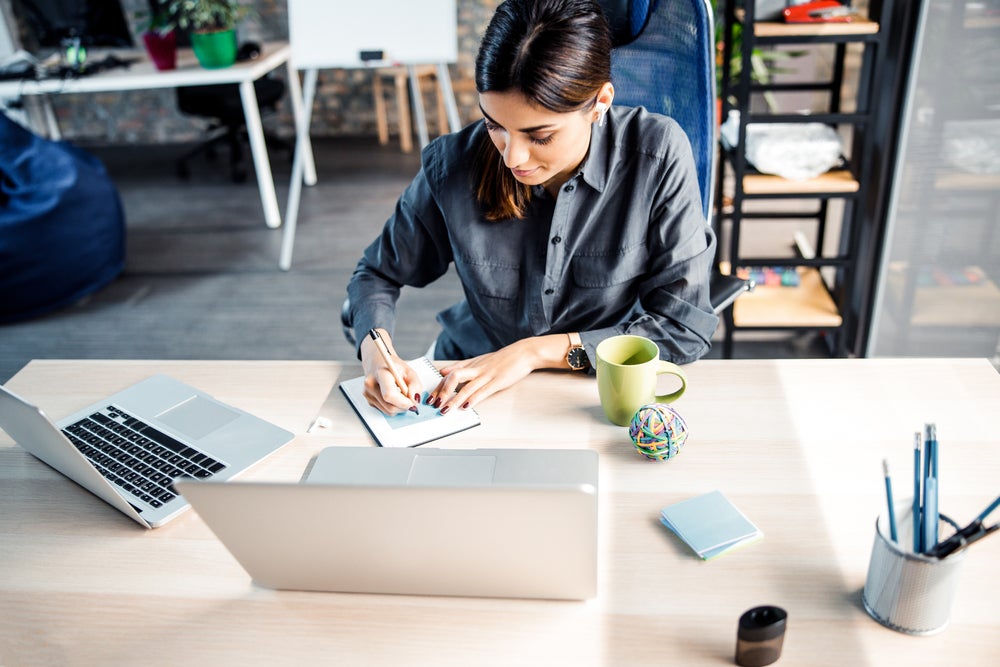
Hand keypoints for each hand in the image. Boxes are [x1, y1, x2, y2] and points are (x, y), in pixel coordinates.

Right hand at [360, 329, 423, 414]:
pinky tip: (394, 396)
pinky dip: (393, 406)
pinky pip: (385, 411)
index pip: (390, 395)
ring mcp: (368, 394)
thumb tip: (414, 401)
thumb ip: (415, 385)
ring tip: (402, 395)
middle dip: (404, 406)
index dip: (403, 402)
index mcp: (381, 374)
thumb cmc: (393, 366)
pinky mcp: (369, 401)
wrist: (378, 363)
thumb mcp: (409, 371)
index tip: (412, 402)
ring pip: (388, 411)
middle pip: (390, 406)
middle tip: (410, 399)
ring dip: (399, 407)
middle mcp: (371, 385)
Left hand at [429, 335, 567, 411]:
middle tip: (433, 405)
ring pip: (466, 387)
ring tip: (445, 410)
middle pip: (453, 379)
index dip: (437, 387)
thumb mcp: (479, 360)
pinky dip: (473, 399)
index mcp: (471, 364)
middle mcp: (476, 369)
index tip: (428, 398)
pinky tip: (466, 407)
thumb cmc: (503, 359)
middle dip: (442, 393)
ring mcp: (487, 375)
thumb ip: (461, 367)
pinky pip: (483, 391)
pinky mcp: (498, 381)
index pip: (449, 375)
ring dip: (454, 399)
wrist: (524, 352)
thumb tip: (444, 372)